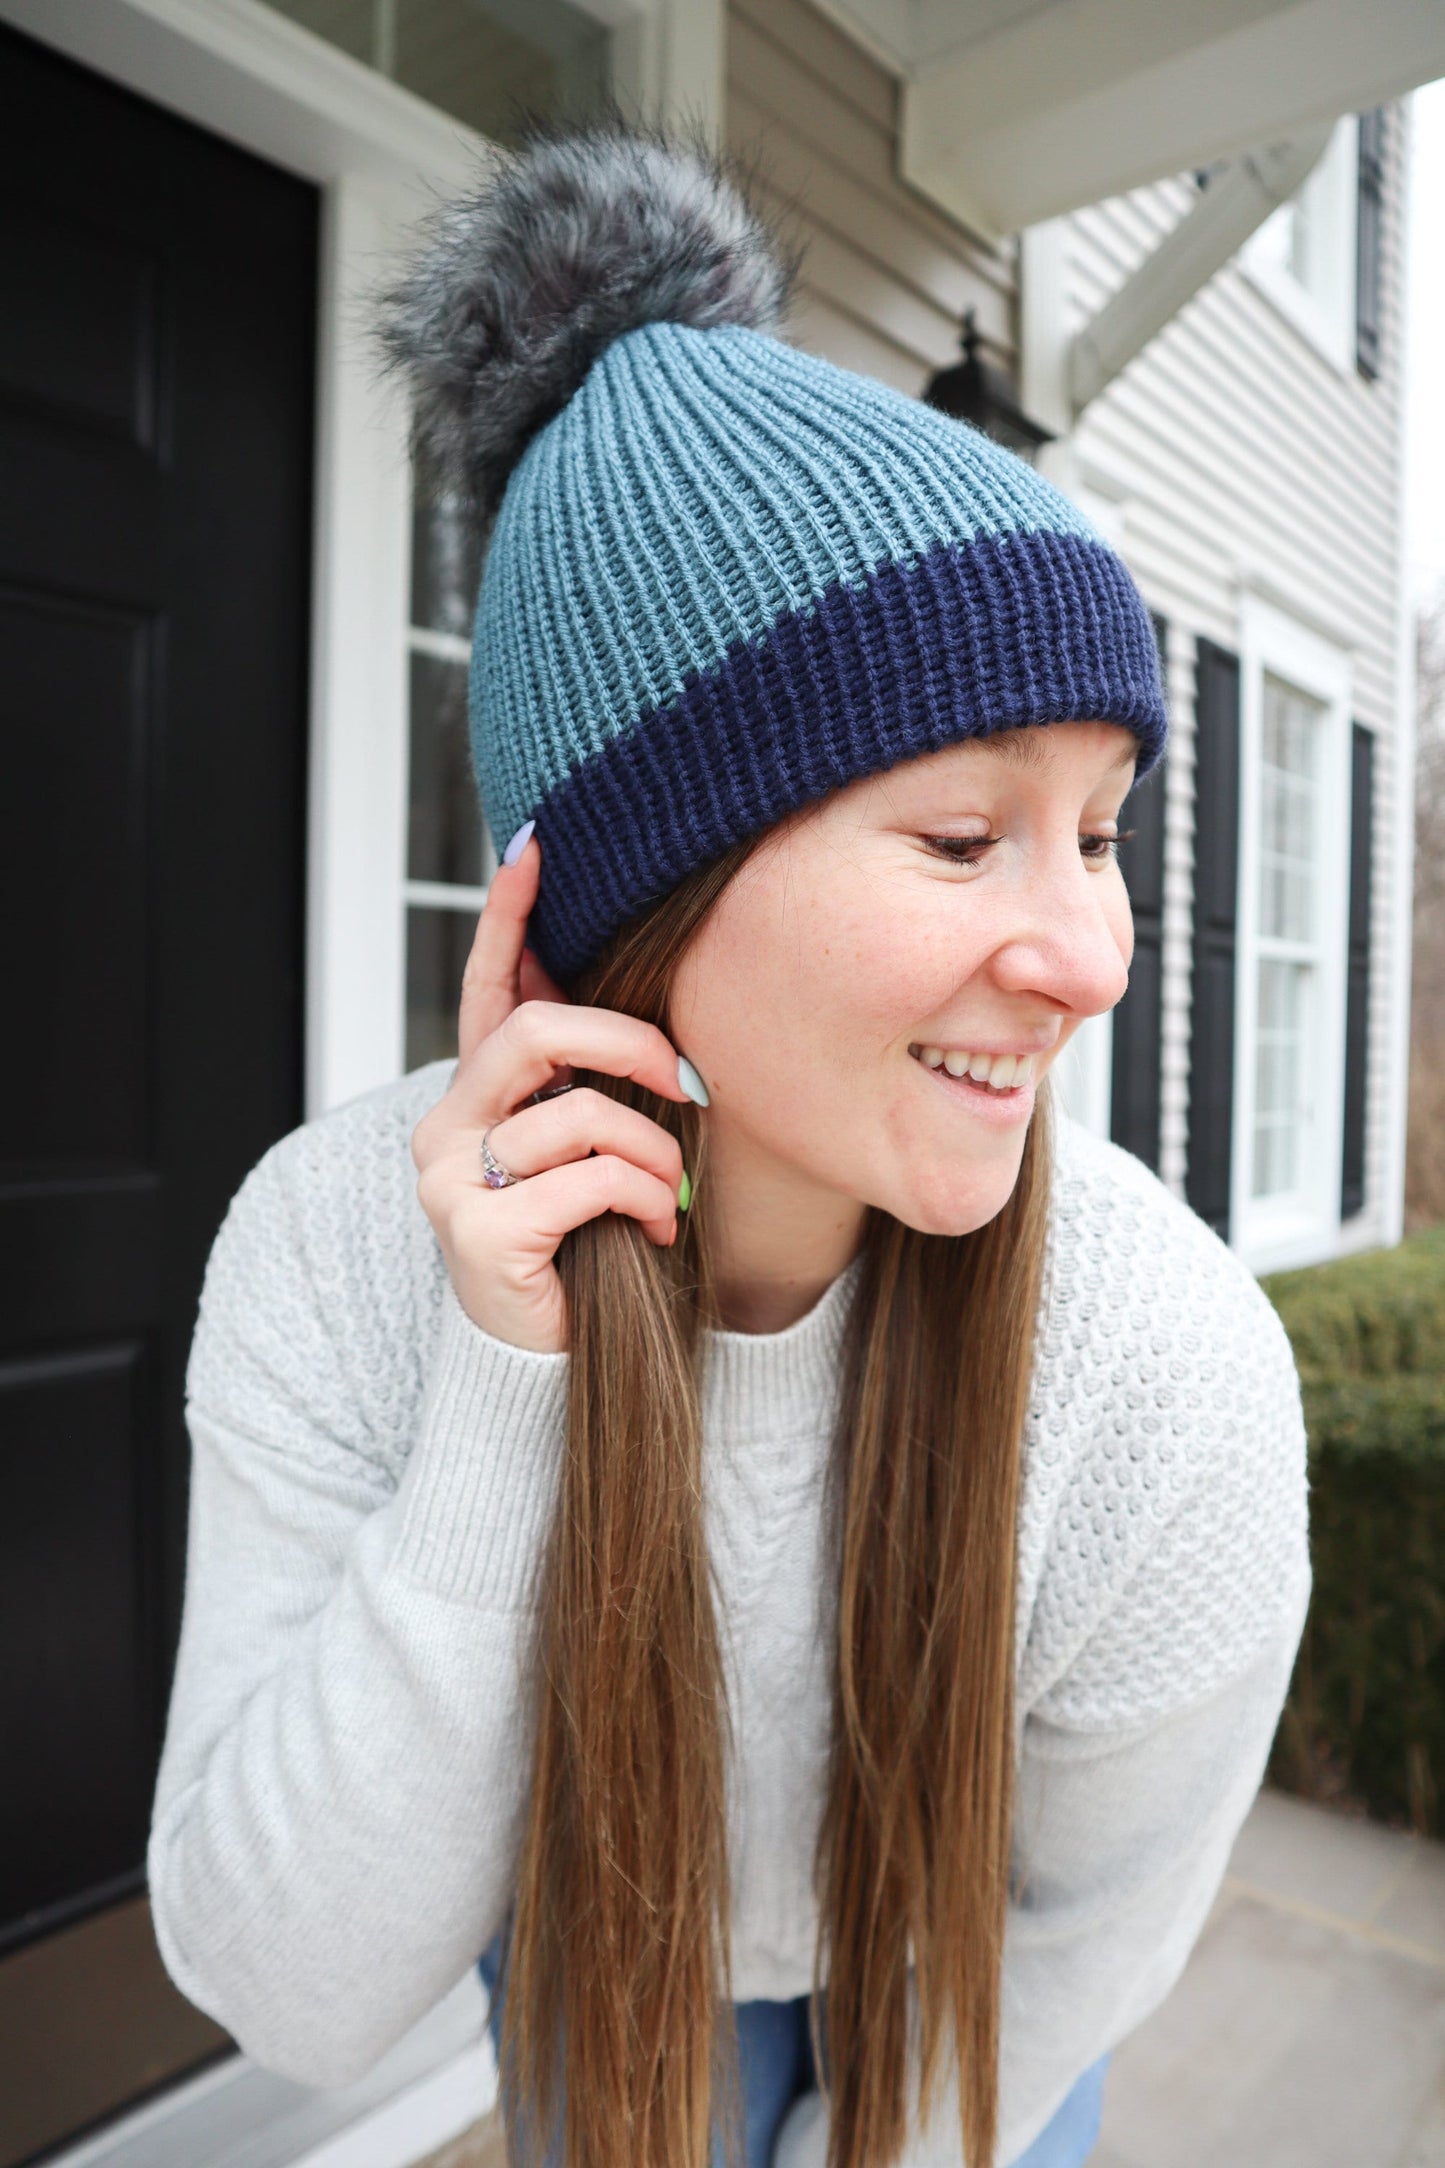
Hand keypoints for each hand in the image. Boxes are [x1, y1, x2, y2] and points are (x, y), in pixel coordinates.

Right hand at [410, 831, 696, 1353]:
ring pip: (579, 1113)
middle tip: (685, 1080)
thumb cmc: (584, 1251)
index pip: (488, 989)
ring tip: (665, 1197)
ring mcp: (451, 1178)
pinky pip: (590, 1180)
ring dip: (651, 1154)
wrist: (551, 1363)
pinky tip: (649, 1233)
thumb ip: (592, 1088)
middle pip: (537, 1032)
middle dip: (629, 1044)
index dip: (509, 918)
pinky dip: (642, 1201)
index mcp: (475, 1097)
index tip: (533, 847)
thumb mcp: (590, 1155)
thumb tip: (656, 1022)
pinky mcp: (476, 1230)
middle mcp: (445, 1126)